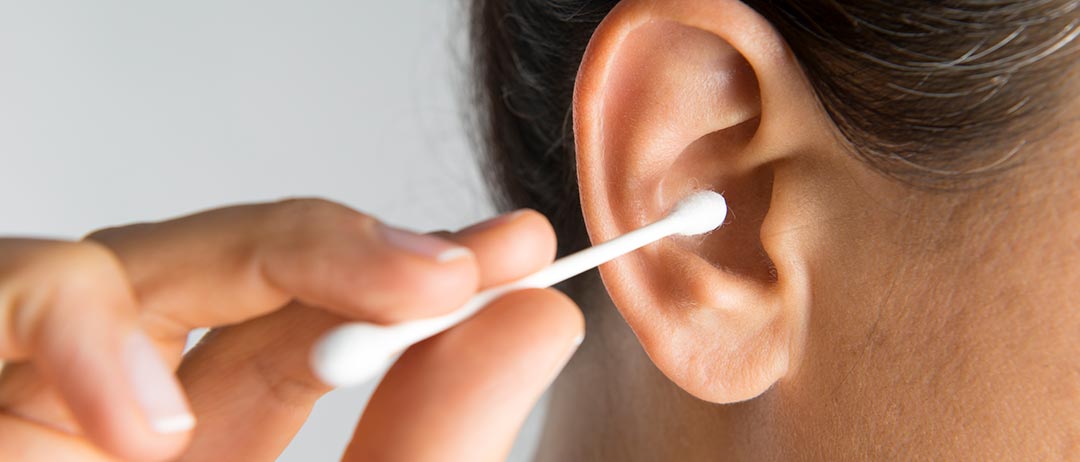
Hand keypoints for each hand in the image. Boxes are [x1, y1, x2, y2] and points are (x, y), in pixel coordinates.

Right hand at [0, 199, 583, 460]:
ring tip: (287, 388)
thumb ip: (438, 447)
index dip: (412, 271)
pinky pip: (3, 299)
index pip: (320, 319)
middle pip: (231, 268)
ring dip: (218, 291)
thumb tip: (542, 321)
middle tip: (453, 273)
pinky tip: (142, 429)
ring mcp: (40, 403)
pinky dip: (72, 331)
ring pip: (120, 263)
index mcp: (220, 442)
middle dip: (341, 251)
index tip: (518, 252)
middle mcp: (127, 413)